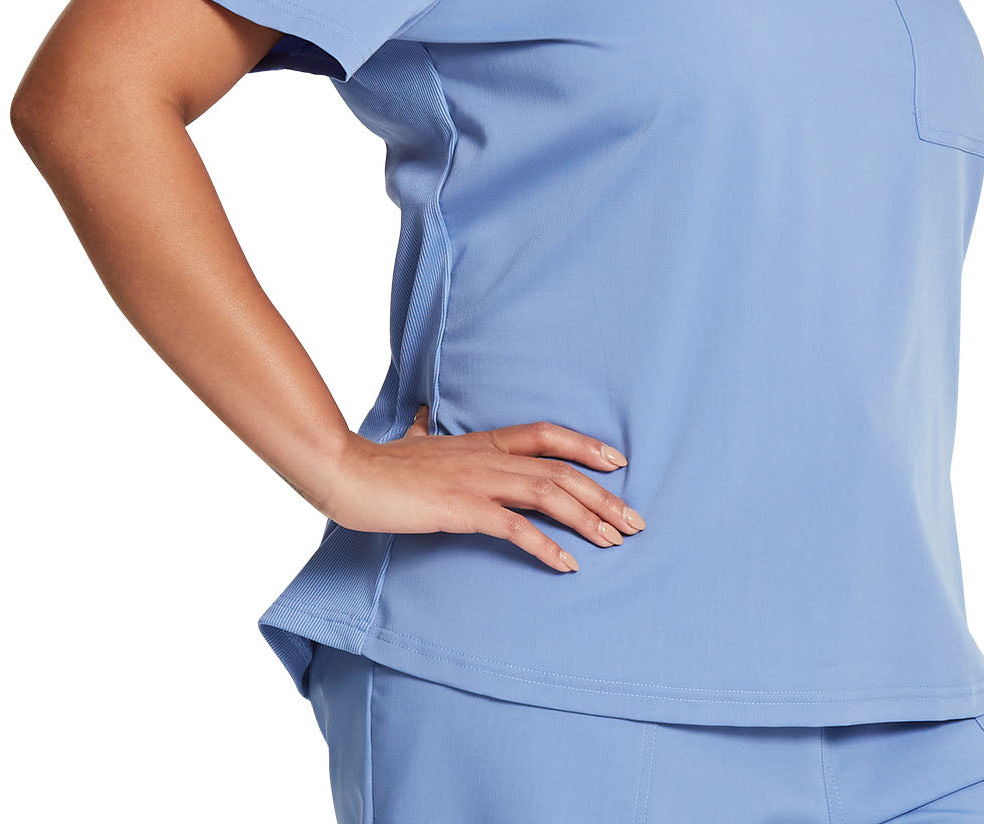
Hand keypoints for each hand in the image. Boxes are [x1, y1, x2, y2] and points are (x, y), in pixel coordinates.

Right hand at [325, 405, 645, 572]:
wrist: (347, 473)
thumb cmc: (378, 465)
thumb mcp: (410, 442)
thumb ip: (423, 433)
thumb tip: (421, 418)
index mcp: (481, 442)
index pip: (546, 435)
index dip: (585, 446)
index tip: (619, 462)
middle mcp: (487, 456)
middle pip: (560, 469)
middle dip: (603, 495)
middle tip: (635, 521)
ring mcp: (476, 480)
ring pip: (547, 493)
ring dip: (587, 518)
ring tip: (615, 542)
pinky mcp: (461, 508)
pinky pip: (514, 526)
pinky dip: (545, 545)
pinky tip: (566, 564)